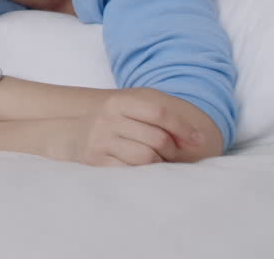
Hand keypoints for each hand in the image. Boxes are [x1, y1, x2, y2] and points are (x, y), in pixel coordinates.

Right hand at [65, 89, 205, 165]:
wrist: (75, 131)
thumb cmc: (117, 119)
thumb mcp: (135, 105)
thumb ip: (165, 114)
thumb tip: (197, 140)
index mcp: (120, 101)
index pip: (159, 113)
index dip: (183, 127)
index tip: (198, 140)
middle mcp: (107, 119)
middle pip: (156, 138)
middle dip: (172, 149)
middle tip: (173, 153)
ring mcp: (99, 141)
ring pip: (145, 157)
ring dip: (159, 162)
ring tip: (158, 160)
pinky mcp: (95, 161)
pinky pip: (130, 171)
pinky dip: (144, 172)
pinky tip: (144, 168)